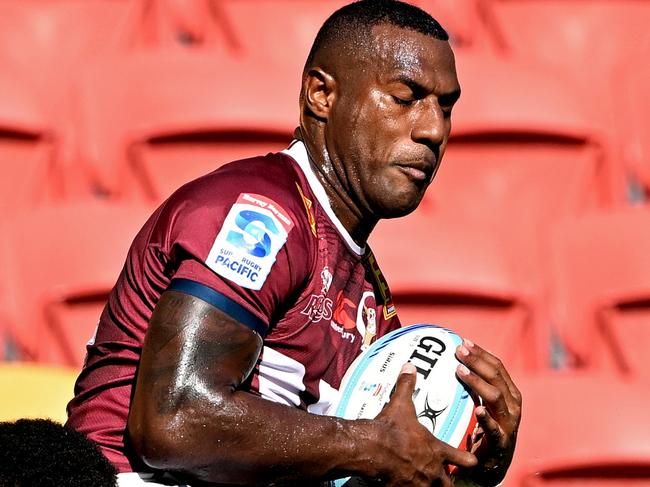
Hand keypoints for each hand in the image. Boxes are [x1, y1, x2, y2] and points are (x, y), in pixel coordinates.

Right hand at [368, 363, 477, 486]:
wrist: (372, 448)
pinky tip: (402, 485)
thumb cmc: (391, 428)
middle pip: (449, 485)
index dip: (468, 460)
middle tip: (449, 481)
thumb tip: (410, 367)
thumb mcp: (401, 404)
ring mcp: (419, 484)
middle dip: (449, 483)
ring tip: (425, 484)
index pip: (461, 458)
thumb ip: (407, 386)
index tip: (473, 461)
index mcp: (435, 450)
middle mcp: (431, 470)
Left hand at [454, 339, 521, 485]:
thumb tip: (457, 359)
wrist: (491, 467)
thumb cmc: (485, 430)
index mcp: (510, 394)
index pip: (498, 367)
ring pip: (496, 397)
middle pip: (496, 377)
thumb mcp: (483, 404)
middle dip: (477, 361)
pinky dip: (487, 419)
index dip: (482, 353)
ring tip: (460, 371)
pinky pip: (495, 429)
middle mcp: (513, 406)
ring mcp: (509, 424)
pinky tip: (478, 410)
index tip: (464, 342)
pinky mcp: (501, 443)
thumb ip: (476, 385)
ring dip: (477, 382)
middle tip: (458, 350)